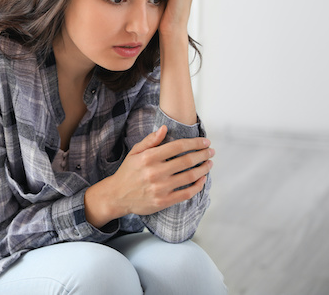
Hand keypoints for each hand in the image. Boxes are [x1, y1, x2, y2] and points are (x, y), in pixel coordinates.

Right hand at [85, 125, 212, 227]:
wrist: (117, 196)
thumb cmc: (128, 172)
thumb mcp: (135, 153)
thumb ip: (150, 141)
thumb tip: (164, 128)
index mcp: (148, 158)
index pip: (177, 147)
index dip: (194, 143)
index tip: (205, 142)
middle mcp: (155, 172)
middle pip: (186, 161)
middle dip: (202, 154)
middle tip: (211, 151)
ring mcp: (160, 188)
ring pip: (189, 177)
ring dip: (203, 169)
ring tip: (209, 164)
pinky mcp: (163, 201)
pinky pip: (186, 193)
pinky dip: (198, 186)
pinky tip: (202, 180)